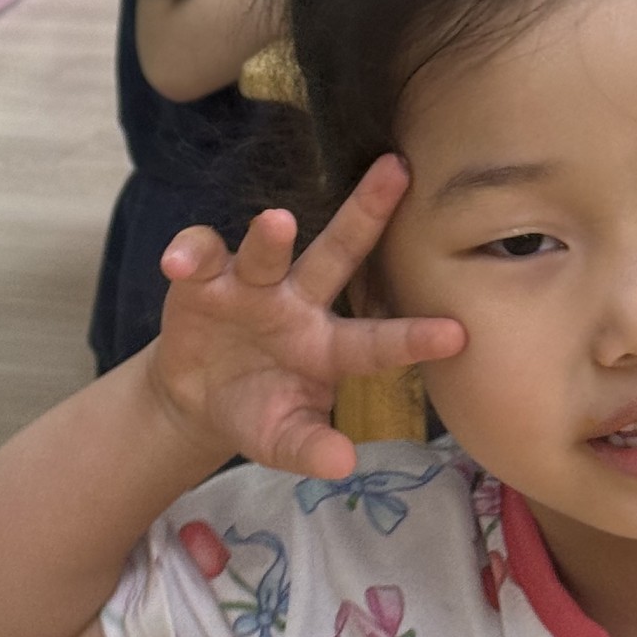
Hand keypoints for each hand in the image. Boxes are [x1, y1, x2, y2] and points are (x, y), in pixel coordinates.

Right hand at [149, 155, 465, 478]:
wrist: (197, 397)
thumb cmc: (257, 411)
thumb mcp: (282, 440)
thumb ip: (310, 449)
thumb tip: (343, 465)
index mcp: (330, 347)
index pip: (377, 341)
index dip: (413, 338)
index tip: (457, 334)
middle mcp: (300, 302)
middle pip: (339, 252)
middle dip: (367, 212)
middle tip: (399, 171)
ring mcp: (253, 284)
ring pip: (267, 251)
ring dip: (269, 238)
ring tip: (275, 222)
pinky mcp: (204, 278)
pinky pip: (200, 255)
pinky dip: (190, 253)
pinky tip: (178, 262)